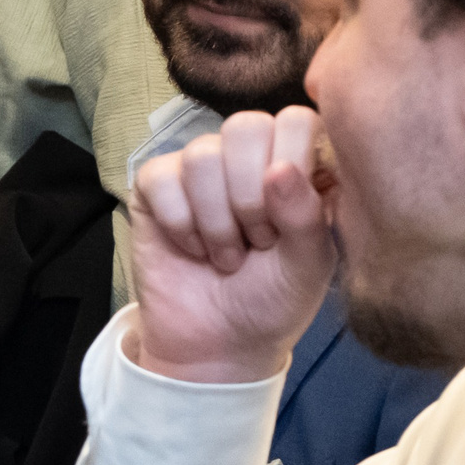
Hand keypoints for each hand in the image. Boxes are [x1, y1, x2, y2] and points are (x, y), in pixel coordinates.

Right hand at [126, 106, 333, 384]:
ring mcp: (198, 167)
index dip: (293, 165)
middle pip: (246, 126)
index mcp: (295, 163)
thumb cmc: (274, 301)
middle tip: (258, 240)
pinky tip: (193, 249)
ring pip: (202, 155)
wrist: (218, 344)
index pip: (299, 119)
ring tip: (227, 255)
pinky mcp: (155, 185)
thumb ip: (308, 216)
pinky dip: (181, 224)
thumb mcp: (309, 266)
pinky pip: (162, 178)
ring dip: (217, 221)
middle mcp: (247, 155)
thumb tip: (280, 168)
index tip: (292, 218)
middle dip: (251, 195)